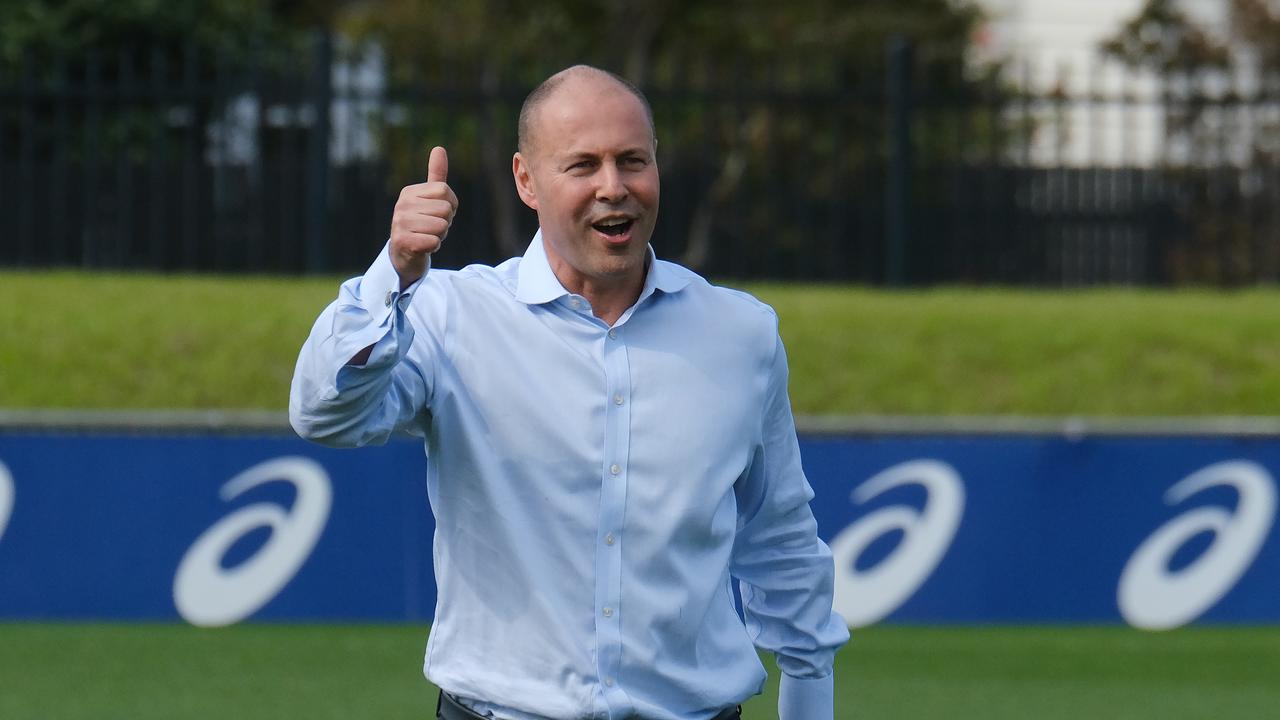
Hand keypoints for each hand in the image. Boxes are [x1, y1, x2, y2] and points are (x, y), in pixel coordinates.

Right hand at [390, 146, 457, 288]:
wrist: (405, 256)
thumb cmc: (422, 225)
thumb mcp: (430, 199)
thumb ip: (436, 175)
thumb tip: (439, 148)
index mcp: (409, 192)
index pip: (445, 191)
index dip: (450, 206)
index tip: (438, 214)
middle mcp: (401, 205)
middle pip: (445, 209)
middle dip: (445, 223)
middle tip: (431, 229)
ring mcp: (399, 223)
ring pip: (441, 226)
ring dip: (439, 236)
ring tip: (426, 237)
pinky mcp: (402, 242)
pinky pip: (434, 241)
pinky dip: (434, 247)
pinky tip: (423, 247)